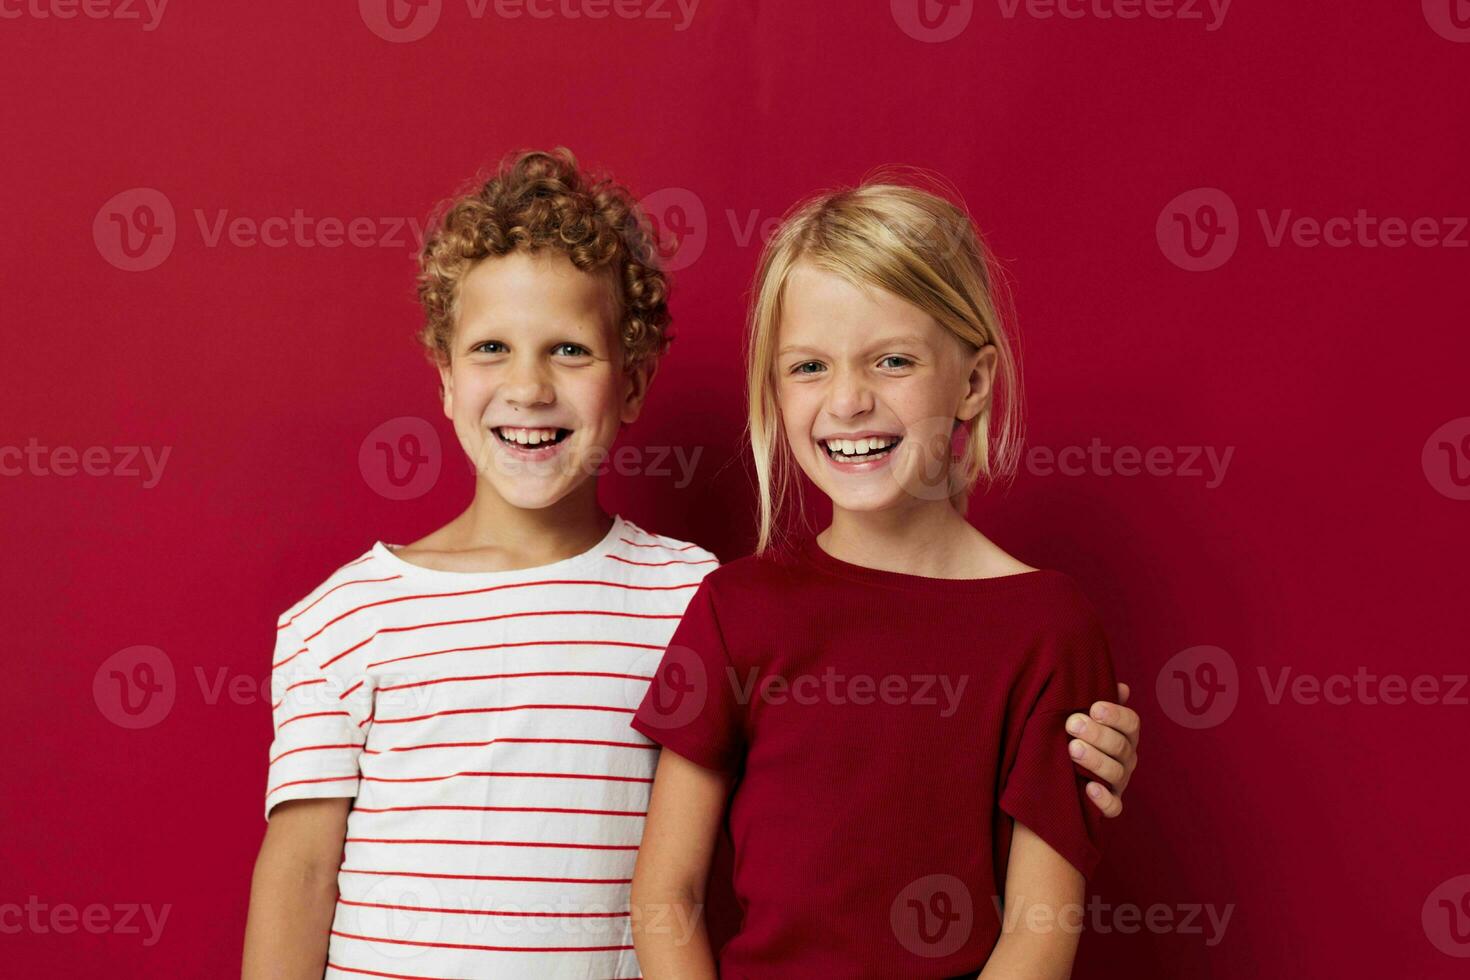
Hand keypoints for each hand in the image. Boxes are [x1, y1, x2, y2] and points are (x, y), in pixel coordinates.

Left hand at [1066, 682, 1139, 817]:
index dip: (1116, 715)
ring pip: (1116, 773)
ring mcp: (1120, 782)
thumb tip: (1122, 687)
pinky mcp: (1110, 804)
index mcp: (1125, 735)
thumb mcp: (1087, 718)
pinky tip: (1089, 788)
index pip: (1131, 723)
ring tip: (1073, 749)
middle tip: (1072, 724)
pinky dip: (1103, 800)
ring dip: (1095, 760)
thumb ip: (1100, 700)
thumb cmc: (1078, 736)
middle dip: (1097, 734)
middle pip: (1120, 746)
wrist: (1065, 774)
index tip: (1095, 708)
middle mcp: (1127, 758)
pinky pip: (1114, 807)